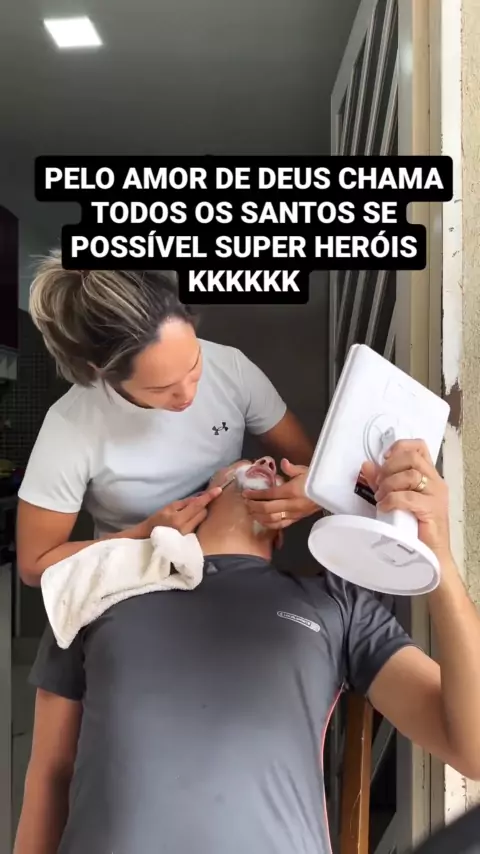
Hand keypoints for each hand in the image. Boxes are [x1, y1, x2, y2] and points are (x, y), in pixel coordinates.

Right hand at [146, 487, 221, 535]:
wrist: (149, 539)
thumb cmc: (157, 521)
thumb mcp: (168, 508)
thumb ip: (185, 503)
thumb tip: (200, 497)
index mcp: (179, 519)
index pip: (197, 505)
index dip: (208, 497)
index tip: (219, 490)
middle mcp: (186, 529)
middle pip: (203, 512)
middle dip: (201, 506)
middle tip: (192, 506)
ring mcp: (189, 536)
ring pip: (202, 519)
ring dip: (199, 514)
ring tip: (189, 515)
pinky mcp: (191, 540)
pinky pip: (199, 526)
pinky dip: (197, 521)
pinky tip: (190, 521)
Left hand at [242, 459, 318, 529]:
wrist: (331, 493)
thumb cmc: (317, 481)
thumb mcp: (306, 470)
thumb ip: (291, 468)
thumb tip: (282, 463)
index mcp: (292, 491)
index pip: (270, 494)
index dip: (256, 495)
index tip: (246, 493)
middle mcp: (292, 504)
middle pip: (268, 508)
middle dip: (254, 506)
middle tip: (245, 502)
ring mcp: (294, 514)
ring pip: (272, 519)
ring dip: (259, 516)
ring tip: (250, 511)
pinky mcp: (296, 520)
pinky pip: (281, 525)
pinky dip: (269, 524)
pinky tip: (262, 521)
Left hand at [361, 439, 450, 558]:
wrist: (430, 553)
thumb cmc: (414, 527)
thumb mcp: (395, 498)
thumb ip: (382, 481)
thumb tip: (367, 465)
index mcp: (428, 475)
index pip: (419, 446)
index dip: (399, 447)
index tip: (384, 458)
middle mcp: (434, 481)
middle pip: (411, 457)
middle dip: (389, 468)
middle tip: (380, 484)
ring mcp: (435, 494)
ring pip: (409, 475)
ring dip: (388, 486)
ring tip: (381, 499)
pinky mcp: (432, 509)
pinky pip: (407, 497)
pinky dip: (391, 500)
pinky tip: (385, 508)